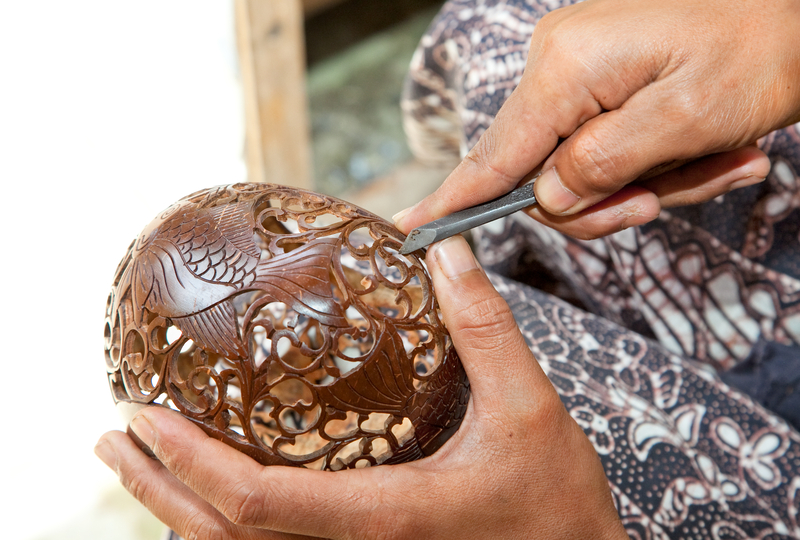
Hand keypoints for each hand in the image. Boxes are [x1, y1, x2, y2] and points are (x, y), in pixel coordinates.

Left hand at [95, 236, 626, 539]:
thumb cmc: (555, 502)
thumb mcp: (530, 408)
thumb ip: (487, 328)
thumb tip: (446, 253)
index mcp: (383, 517)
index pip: (258, 503)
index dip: (191, 462)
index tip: (145, 414)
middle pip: (225, 539)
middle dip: (157, 489)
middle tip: (112, 437)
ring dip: (177, 509)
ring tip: (137, 462)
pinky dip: (223, 525)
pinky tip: (210, 493)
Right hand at [395, 0, 799, 239]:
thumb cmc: (758, 53)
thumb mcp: (682, 122)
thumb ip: (601, 167)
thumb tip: (545, 199)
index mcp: (566, 67)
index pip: (494, 154)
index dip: (453, 200)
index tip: (409, 230)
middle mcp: (558, 64)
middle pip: (544, 174)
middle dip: (609, 202)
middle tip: (664, 202)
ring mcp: (577, 71)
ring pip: (581, 169)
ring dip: (646, 184)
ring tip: (716, 163)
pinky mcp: (597, 81)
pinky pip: (603, 147)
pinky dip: (653, 164)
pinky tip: (709, 151)